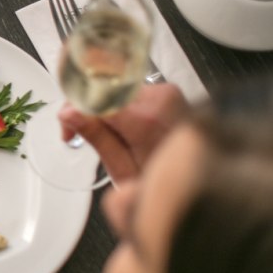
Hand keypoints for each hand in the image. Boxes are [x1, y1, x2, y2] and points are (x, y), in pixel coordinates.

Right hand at [60, 83, 187, 181]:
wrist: (204, 178)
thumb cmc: (166, 181)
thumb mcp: (124, 170)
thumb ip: (97, 138)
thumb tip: (69, 113)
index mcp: (147, 119)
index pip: (95, 98)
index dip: (75, 111)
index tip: (68, 128)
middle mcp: (159, 98)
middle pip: (104, 91)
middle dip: (87, 111)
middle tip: (81, 134)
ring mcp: (167, 92)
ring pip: (115, 91)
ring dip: (104, 110)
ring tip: (109, 138)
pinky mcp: (169, 92)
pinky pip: (130, 93)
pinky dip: (120, 108)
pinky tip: (124, 129)